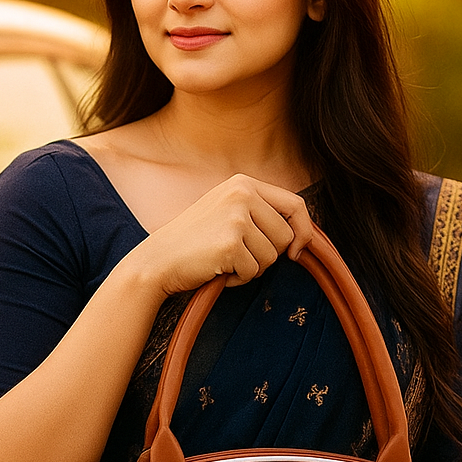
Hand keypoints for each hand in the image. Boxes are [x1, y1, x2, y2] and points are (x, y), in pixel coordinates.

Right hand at [129, 174, 313, 295]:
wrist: (158, 260)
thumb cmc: (195, 241)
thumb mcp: (227, 211)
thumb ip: (260, 213)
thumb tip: (303, 234)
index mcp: (243, 183)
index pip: (295, 203)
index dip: (304, 230)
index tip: (297, 250)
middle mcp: (242, 193)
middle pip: (286, 235)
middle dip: (269, 254)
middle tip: (239, 255)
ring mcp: (236, 217)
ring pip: (272, 257)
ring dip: (252, 268)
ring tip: (224, 260)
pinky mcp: (230, 243)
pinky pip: (254, 271)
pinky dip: (238, 279)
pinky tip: (217, 269)